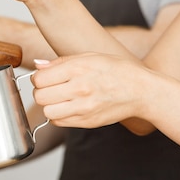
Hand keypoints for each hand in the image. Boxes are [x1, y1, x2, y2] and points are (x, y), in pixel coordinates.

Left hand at [31, 54, 151, 129]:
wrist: (141, 91)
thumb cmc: (117, 71)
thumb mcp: (90, 57)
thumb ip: (61, 62)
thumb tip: (38, 66)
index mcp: (79, 68)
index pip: (40, 78)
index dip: (38, 78)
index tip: (44, 77)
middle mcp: (80, 88)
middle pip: (40, 96)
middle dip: (40, 92)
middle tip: (50, 88)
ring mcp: (84, 107)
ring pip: (47, 112)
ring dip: (49, 105)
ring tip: (59, 99)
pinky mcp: (88, 121)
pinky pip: (59, 122)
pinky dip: (58, 116)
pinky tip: (68, 107)